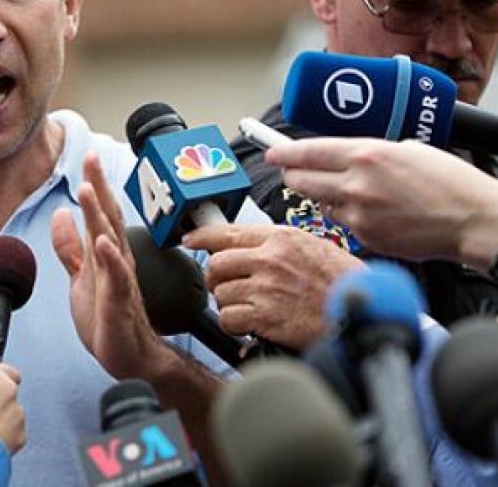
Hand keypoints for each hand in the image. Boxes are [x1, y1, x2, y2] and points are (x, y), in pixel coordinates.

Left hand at [51, 151, 165, 378]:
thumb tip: (61, 214)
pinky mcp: (119, 305)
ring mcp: (120, 282)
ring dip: (100, 215)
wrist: (130, 358)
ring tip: (91, 190)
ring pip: (110, 242)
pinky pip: (116, 279)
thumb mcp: (81, 277)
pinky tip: (102, 243)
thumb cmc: (109, 318)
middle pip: (108, 218)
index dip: (96, 185)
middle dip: (100, 187)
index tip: (89, 157)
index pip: (101, 213)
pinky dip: (110, 260)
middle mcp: (117, 262)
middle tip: (92, 159)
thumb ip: (70, 248)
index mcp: (107, 254)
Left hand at [184, 224, 363, 350]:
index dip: (202, 237)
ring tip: (250, 307)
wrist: (367, 312)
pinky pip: (228, 319)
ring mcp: (266, 288)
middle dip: (217, 278)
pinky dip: (235, 325)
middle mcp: (270, 259)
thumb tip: (247, 247)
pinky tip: (252, 324)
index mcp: (281, 238)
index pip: (228, 232)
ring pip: (220, 293)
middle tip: (230, 286)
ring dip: (229, 303)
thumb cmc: (346, 283)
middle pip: (216, 264)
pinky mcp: (265, 317)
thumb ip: (279, 245)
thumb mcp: (313, 248)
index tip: (190, 240)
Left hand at [266, 137, 497, 269]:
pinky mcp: (365, 236)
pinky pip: (343, 222)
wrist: (472, 219)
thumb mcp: (406, 150)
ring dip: (325, 196)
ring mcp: (358, 213)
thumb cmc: (449, 182)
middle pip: (301, 180)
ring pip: (320, 202)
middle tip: (295, 173)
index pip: (307, 152)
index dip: (284, 152)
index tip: (271, 152)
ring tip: (351, 192)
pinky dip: (348, 215)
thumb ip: (368, 154)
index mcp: (366, 154)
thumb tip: (343, 157)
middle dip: (294, 175)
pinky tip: (371, 211)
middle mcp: (356, 183)